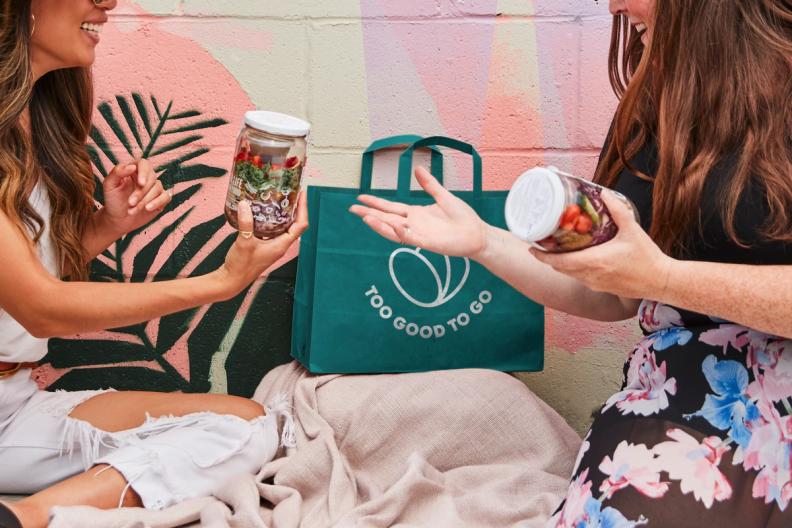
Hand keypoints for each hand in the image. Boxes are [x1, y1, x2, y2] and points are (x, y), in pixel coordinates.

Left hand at [101, 159, 171, 235]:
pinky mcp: (161, 199)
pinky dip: (158, 202)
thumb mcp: (109, 186)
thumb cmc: (113, 201)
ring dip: (145, 200)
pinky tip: (148, 208)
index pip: (143, 164)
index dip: (144, 172)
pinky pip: (166, 197)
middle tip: (130, 203)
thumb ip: (117, 172)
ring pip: (158, 188)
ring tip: (133, 210)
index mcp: (133, 170)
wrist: (119, 219)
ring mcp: (154, 188)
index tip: (141, 183)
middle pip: (151, 178)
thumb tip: (132, 166)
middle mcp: (146, 177)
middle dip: (141, 192)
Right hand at [219, 192, 308, 295]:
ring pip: (284, 227)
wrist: (231, 280)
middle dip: (296, 208)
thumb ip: (245, 223)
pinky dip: (272, 220)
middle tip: (292, 193)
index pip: (300, 225)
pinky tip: (265, 212)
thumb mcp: (244, 242)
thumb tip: (244, 204)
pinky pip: (273, 230)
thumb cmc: (240, 266)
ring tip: (281, 198)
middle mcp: (280, 246)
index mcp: (281, 245)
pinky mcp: (264, 246)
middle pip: (295, 224)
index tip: (302, 194)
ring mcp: (273, 246)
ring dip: (285, 214)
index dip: (303, 209)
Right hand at [349, 166, 488, 258]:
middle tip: (352, 209)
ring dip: (380, 225)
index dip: (375, 203)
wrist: (477, 233)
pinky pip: (411, 239)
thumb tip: (417, 168)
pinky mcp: (428, 243)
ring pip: (393, 231)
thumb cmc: (462, 217)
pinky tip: (394, 225)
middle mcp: (413, 224)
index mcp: (415, 214)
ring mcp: (419, 234)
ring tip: (366, 218)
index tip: (360, 197)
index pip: (390, 208)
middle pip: (386, 219)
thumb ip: (429, 184)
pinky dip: (402, 233)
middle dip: (369, 214)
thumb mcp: (443, 196)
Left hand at [529, 191, 673, 299]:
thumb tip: (604, 193)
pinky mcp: (602, 288)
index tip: (531, 248)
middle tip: (541, 245)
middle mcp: (590, 275)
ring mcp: (595, 284)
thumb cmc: (647, 257)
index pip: (559, 262)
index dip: (542, 256)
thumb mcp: (632, 230)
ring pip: (570, 274)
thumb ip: (617, 210)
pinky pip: (581, 278)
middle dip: (548, 258)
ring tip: (555, 249)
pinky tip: (576, 259)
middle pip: (560, 268)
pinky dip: (573, 269)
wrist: (661, 281)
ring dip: (560, 264)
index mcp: (594, 262)